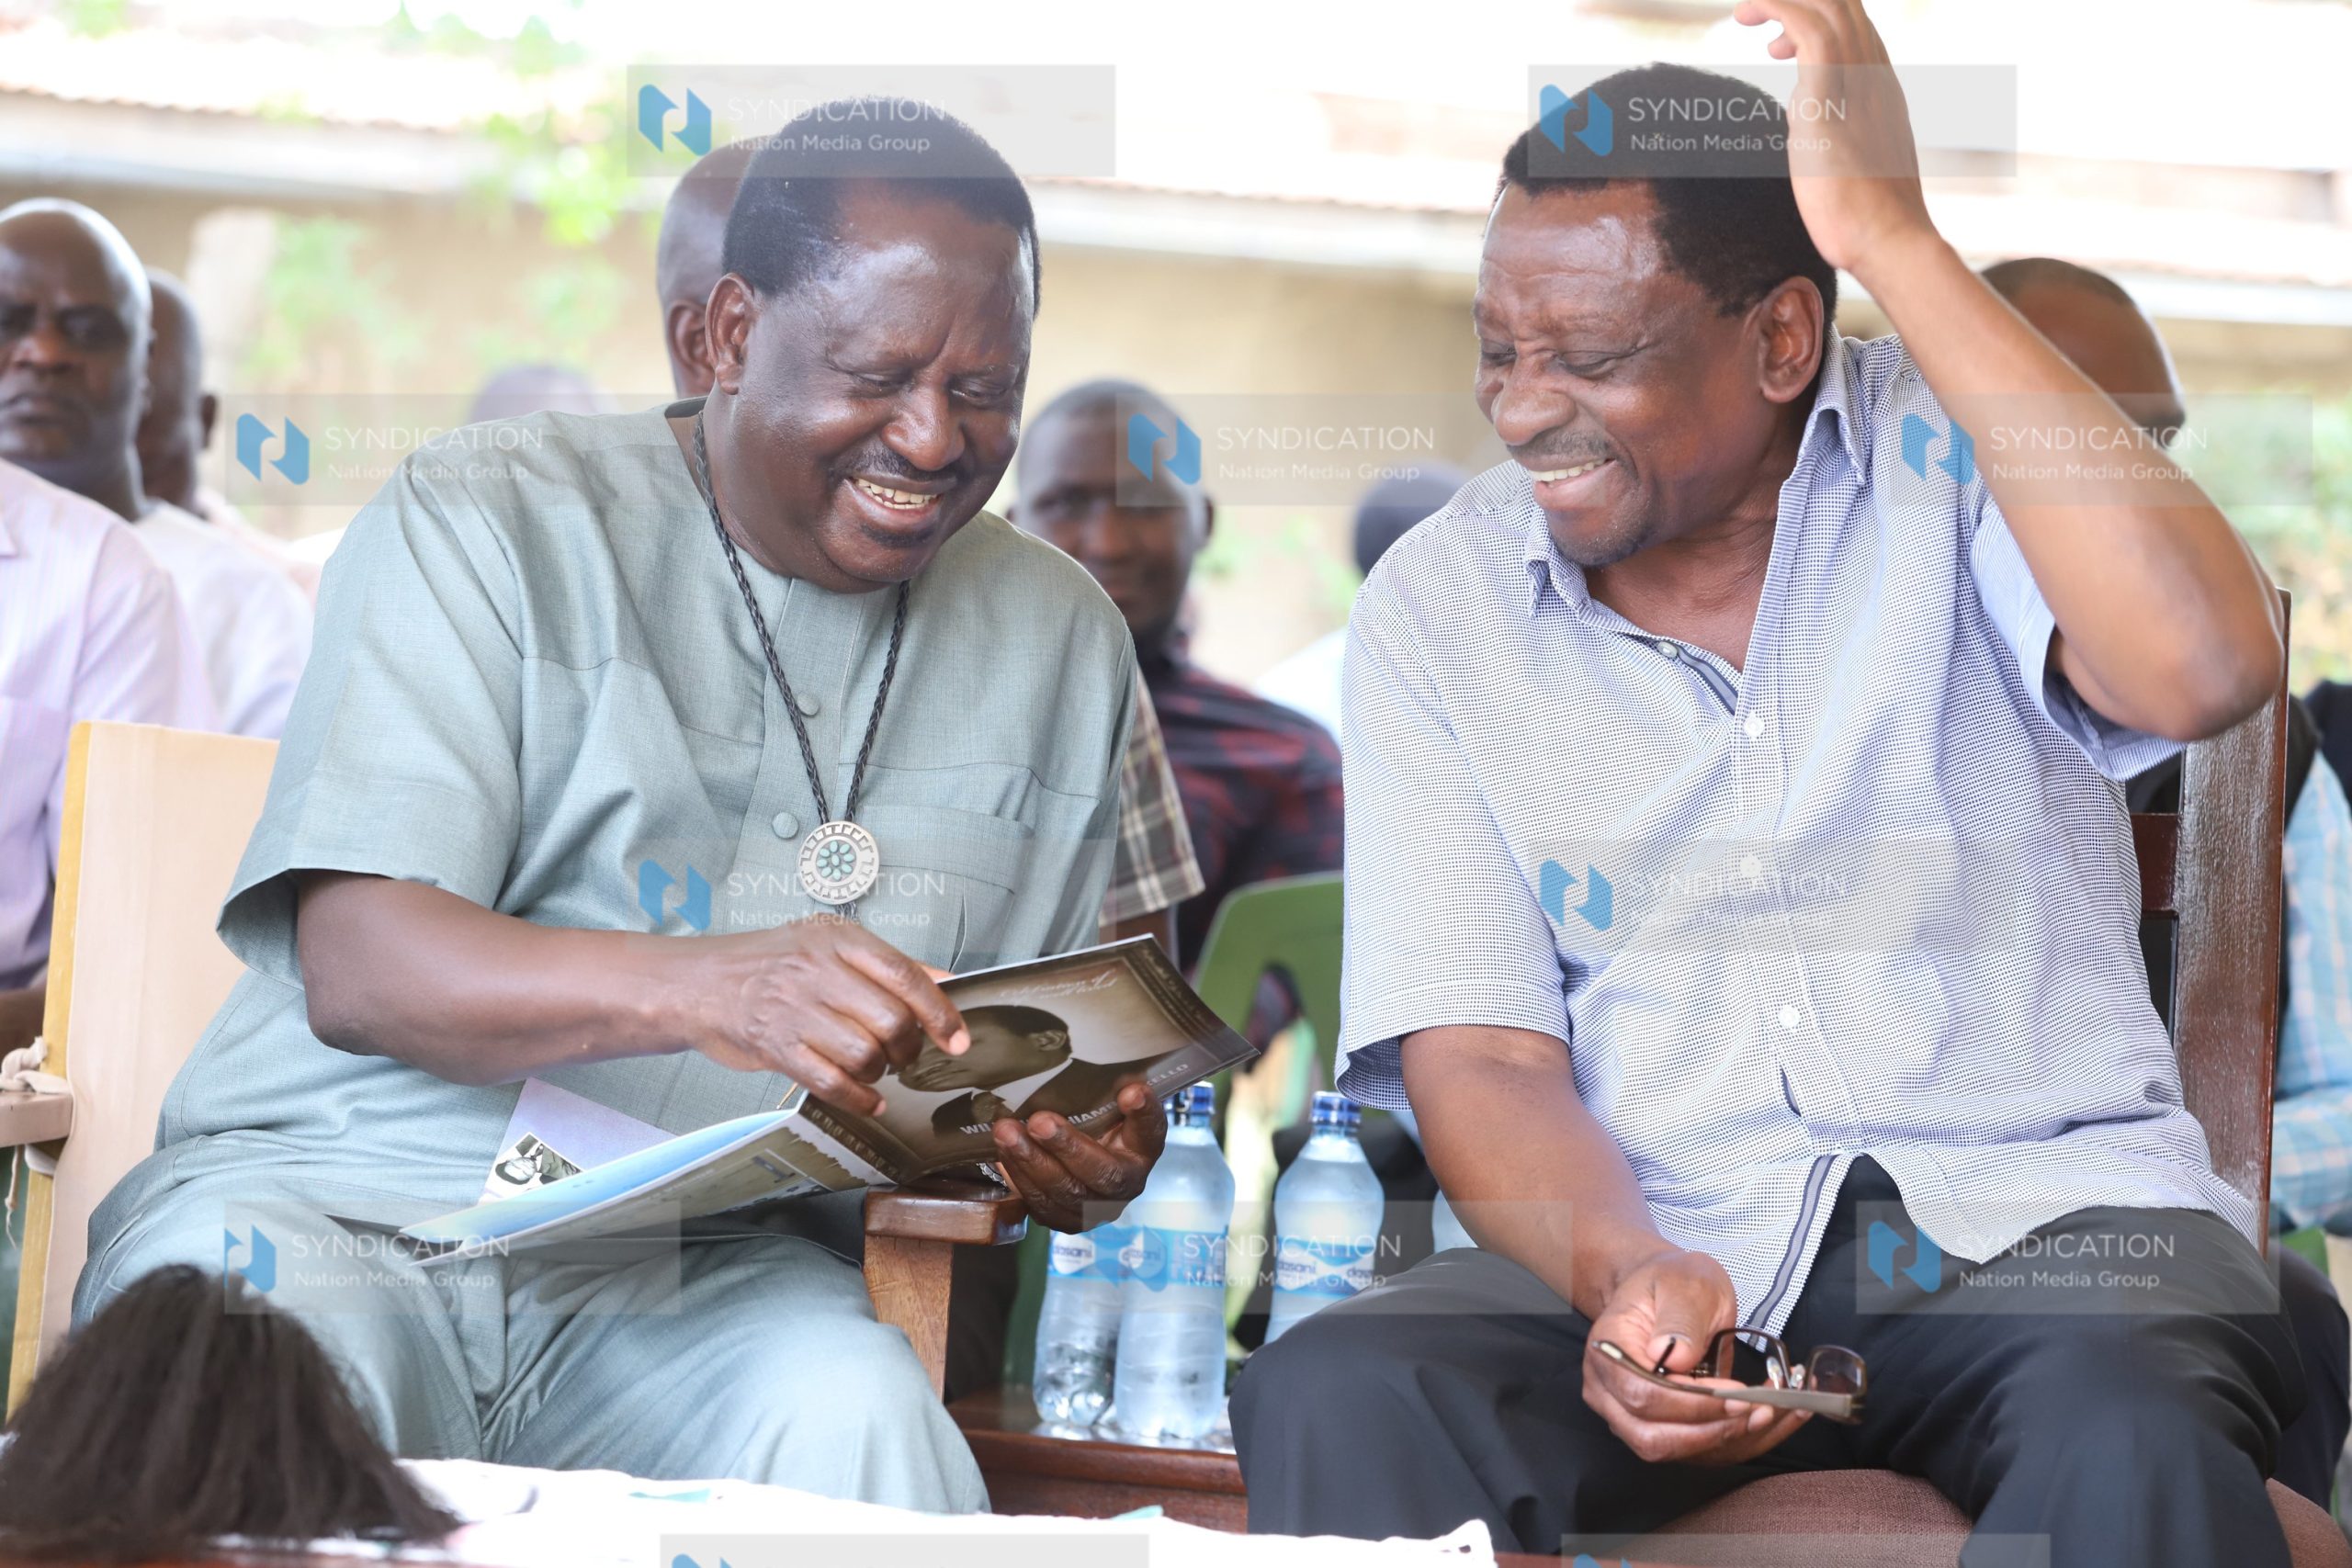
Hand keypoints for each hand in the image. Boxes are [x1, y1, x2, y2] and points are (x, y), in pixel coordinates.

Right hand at [686, 917, 966, 1116]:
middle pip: (891, 1020)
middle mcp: (818, 971)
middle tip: (906, 1054)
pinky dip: (858, 1098)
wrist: (701, 983)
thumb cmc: (771, 962)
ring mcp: (795, 1010)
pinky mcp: (776, 1047)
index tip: (957, 1038)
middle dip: (909, 1047)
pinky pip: (830, 1082)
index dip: (940, 1011)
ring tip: (876, 1069)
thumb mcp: (829, 943)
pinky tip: (867, 1100)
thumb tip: (947, 982)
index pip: (904, 975)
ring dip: (881, 1072)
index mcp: (839, 940)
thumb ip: (888, 964)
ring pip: (864, 1054)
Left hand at [990, 1079, 1165, 1233]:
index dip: (1144, 1113)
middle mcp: (1126, 1184)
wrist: (1076, 1167)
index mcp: (1143, 1149)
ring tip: (1007, 1132)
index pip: (1151, 1130)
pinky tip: (1004, 1151)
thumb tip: (1087, 1057)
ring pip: (1065, 1192)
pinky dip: (1019, 1175)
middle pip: (1102, 1172)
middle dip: (1067, 1146)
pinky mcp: (1065, 1221)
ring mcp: (1095, 1209)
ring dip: (1031, 1161)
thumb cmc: (1092, 1127)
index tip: (1132, 1091)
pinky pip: (1041, 1203)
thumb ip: (1102, 1091)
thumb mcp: (1103, 1107)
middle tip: (1039, 1121)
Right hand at [1582, 1248, 1811, 1464]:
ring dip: (1727, 1440)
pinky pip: (1693, 1450)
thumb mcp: (1683, 1283)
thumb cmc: (1672, 1282)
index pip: (1642, 1394)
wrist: (1665, 1292)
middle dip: (1710, 1431)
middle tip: (1758, 1410)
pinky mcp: (1659, 1428)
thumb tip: (1676, 1356)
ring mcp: (1629, 1415)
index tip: (1737, 1394)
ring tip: (1769, 1412)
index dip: (1692, 1402)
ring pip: (1674, 1452)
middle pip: (1651, 1437)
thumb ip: (1679, 1319)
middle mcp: (1609, 1392)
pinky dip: (1735, 1441)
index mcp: (1609, 1351)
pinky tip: (1770, 1419)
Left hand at [1732, 0, 1935, 275]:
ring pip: (1828, 5)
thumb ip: (1835, 130)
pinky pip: (1808, 28)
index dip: (1817, 17)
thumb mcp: (1854, 159)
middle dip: (1799, 1)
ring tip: (1744, 14)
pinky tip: (1749, 14)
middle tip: (1756, 17)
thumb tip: (1808, 122)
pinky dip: (1776, 7)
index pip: (1855, 25)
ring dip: (1781, 0)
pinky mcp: (1827, 102)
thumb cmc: (1867, 216)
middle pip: (1843, 3)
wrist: (1888, 242)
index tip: (1780, 45)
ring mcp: (1856, 84)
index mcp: (1880, 85)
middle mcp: (1873, 74)